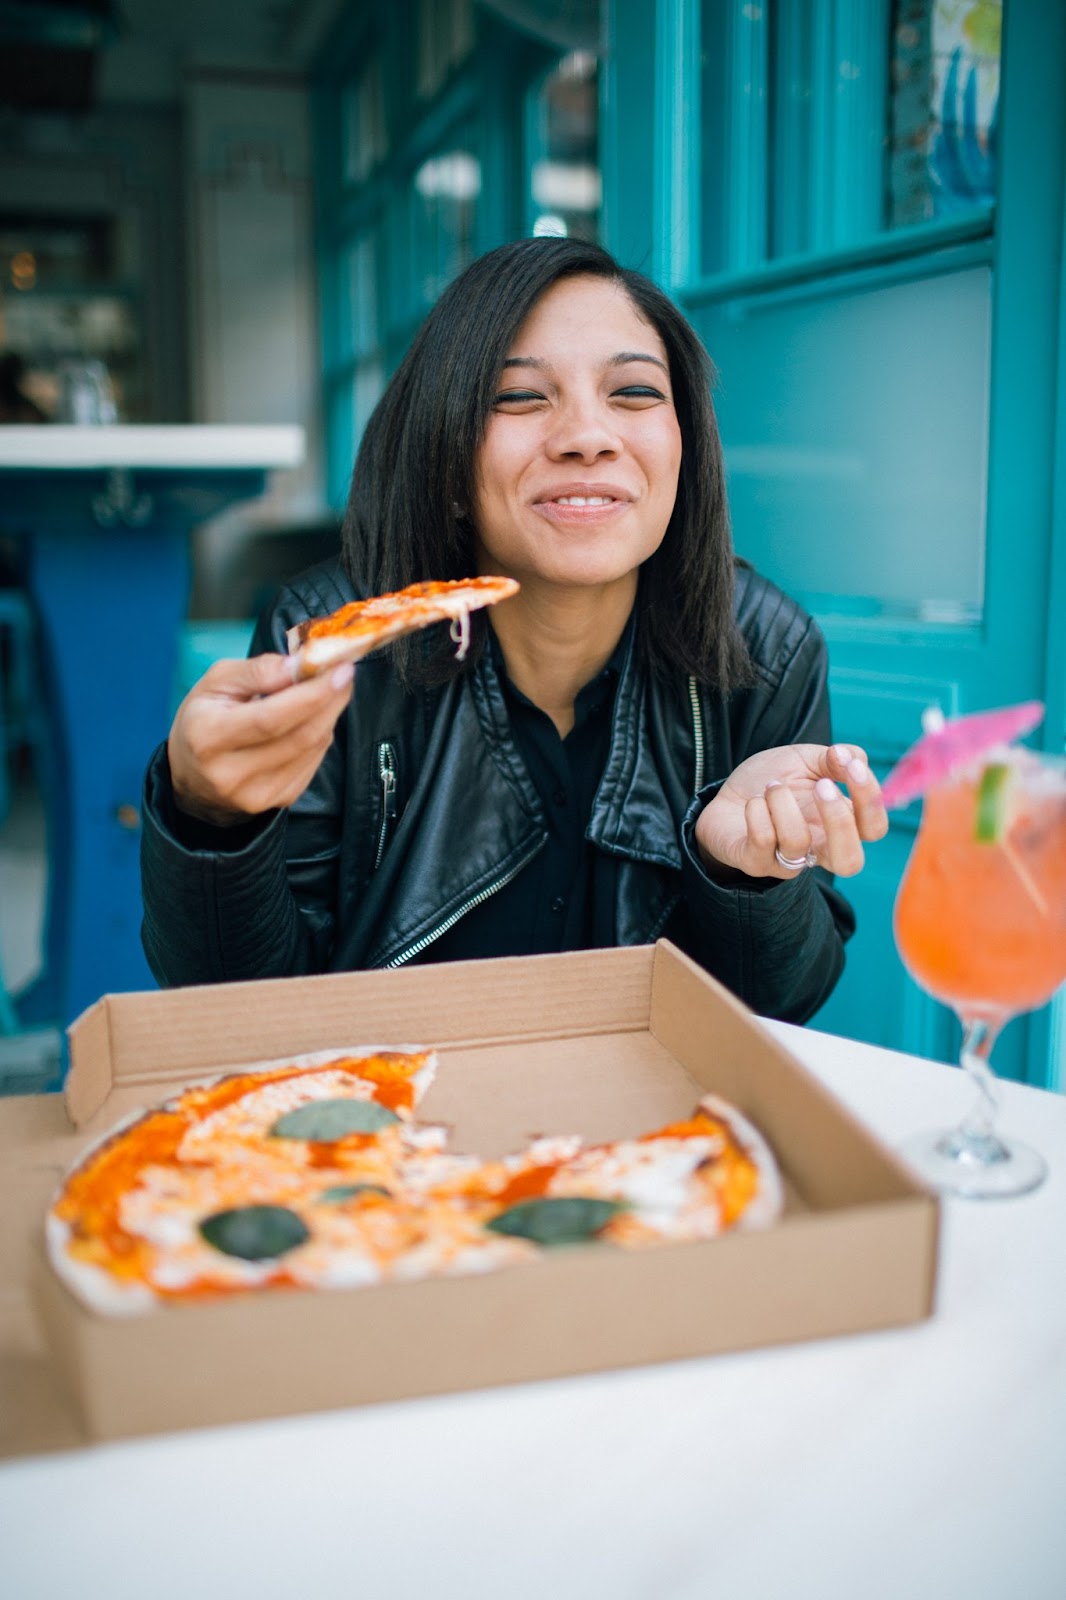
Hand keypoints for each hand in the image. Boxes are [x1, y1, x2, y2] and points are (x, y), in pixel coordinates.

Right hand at [168, 654, 354, 826]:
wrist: (194, 778)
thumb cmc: (204, 720)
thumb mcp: (214, 684)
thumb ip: (257, 671)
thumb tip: (299, 665)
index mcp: (209, 738)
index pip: (270, 719)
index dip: (311, 695)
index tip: (340, 670)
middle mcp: (231, 773)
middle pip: (299, 736)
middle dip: (330, 700)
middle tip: (345, 673)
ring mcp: (258, 793)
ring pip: (312, 747)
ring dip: (329, 714)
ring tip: (331, 690)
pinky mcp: (279, 800)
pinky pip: (314, 761)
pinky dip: (321, 734)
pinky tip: (314, 718)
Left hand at [695, 743, 887, 880]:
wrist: (726, 794)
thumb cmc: (773, 781)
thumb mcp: (806, 760)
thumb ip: (834, 759)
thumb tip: (850, 757)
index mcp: (839, 823)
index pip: (873, 828)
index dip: (871, 800)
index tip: (852, 766)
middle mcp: (818, 847)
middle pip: (850, 862)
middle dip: (839, 821)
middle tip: (821, 786)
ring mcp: (787, 859)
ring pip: (798, 843)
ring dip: (783, 803)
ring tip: (772, 786)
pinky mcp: (756, 862)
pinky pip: (762, 841)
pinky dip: (757, 811)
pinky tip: (753, 802)